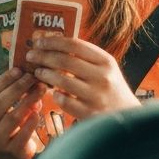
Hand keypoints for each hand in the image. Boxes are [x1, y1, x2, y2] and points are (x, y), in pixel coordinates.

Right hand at [0, 67, 48, 158]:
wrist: (7, 154)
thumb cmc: (5, 122)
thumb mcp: (3, 108)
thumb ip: (11, 92)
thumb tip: (27, 75)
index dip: (4, 80)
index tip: (19, 70)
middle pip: (0, 104)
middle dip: (18, 88)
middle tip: (32, 77)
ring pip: (12, 118)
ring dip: (28, 101)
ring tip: (40, 89)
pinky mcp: (11, 151)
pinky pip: (23, 134)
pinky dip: (31, 121)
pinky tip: (38, 112)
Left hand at [25, 35, 139, 118]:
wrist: (128, 117)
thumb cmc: (111, 89)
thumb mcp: (105, 69)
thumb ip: (85, 58)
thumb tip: (53, 45)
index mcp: (106, 61)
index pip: (75, 45)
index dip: (53, 41)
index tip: (38, 41)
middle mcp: (103, 77)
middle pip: (65, 61)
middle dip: (43, 56)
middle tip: (30, 56)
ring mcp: (96, 96)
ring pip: (62, 81)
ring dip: (45, 75)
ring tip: (37, 72)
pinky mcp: (90, 113)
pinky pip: (65, 102)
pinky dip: (56, 96)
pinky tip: (53, 93)